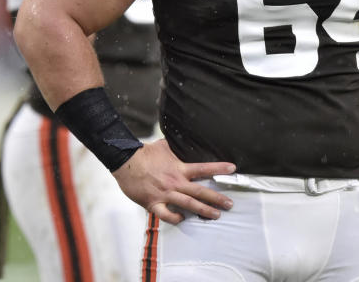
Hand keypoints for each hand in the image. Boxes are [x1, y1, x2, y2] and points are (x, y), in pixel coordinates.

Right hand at [112, 139, 235, 224]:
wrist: (126, 162)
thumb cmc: (144, 153)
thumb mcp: (165, 146)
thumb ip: (177, 147)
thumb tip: (185, 139)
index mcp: (179, 168)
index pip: (204, 168)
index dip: (219, 168)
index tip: (232, 169)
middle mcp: (175, 182)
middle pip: (200, 191)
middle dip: (217, 198)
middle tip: (230, 204)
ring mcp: (165, 194)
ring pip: (188, 205)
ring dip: (204, 210)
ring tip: (215, 215)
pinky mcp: (154, 203)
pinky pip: (167, 215)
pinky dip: (175, 218)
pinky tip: (182, 219)